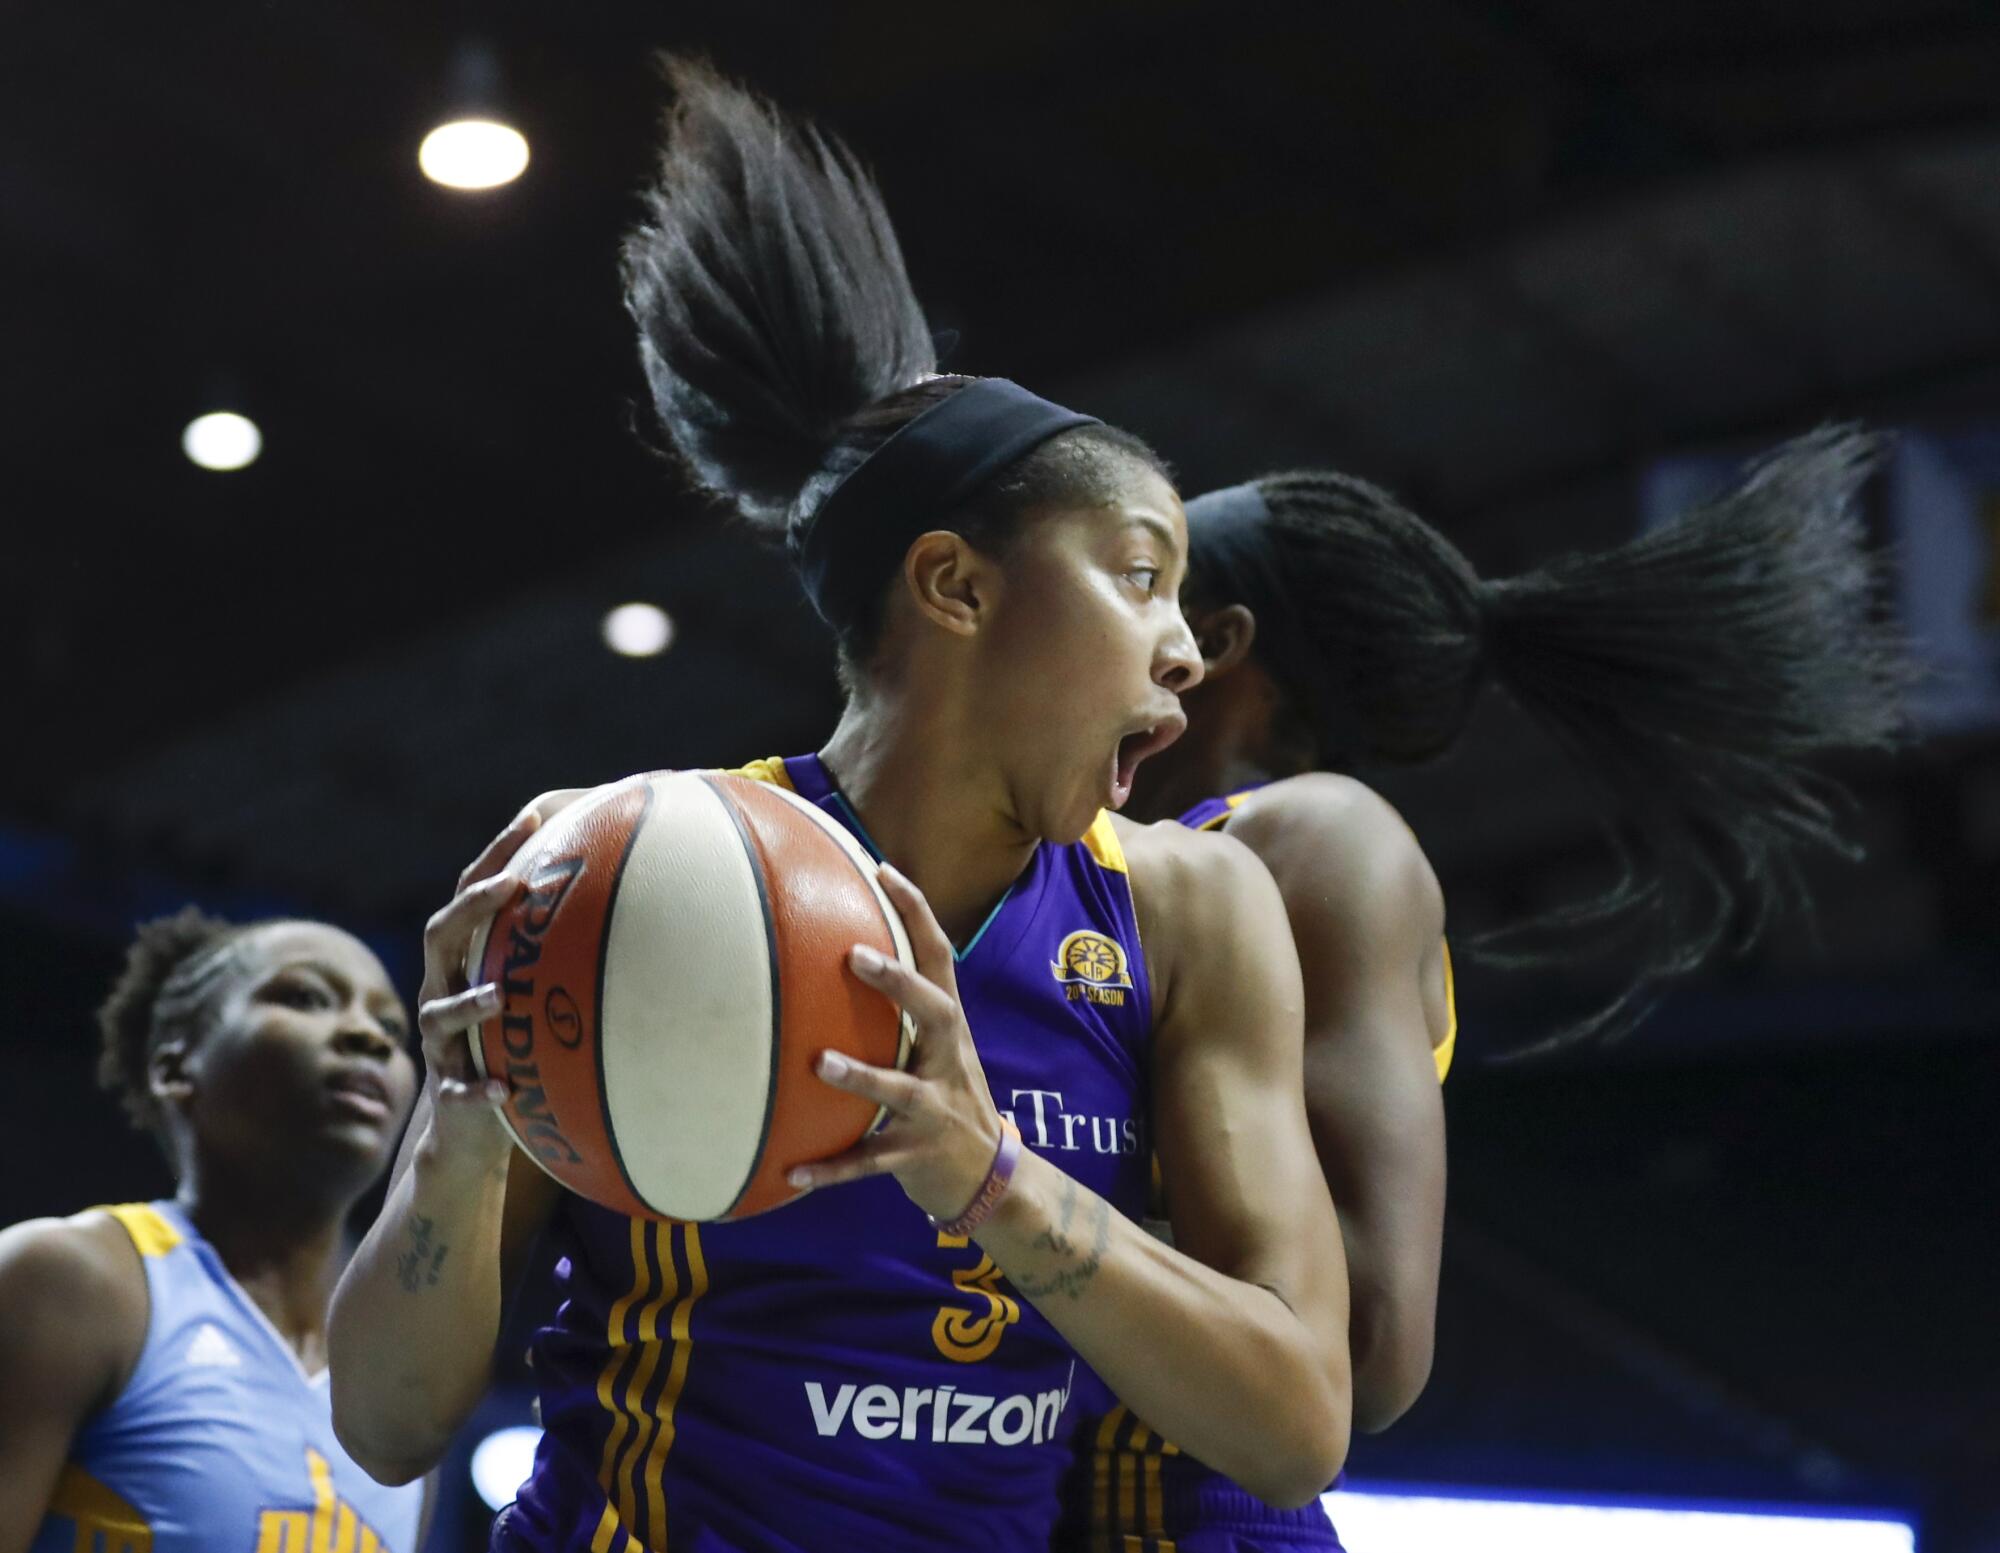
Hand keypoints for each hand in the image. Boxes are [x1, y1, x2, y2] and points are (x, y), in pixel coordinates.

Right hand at [415, 790, 591, 1162]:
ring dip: (467, 1004)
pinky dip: (477, 1089)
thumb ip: (559, 945)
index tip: (533, 818)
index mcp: (462, 959)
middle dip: (471, 908)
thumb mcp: (528, 988)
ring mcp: (440, 1041)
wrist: (468, 1124)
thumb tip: (636, 890)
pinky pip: (457, 1091)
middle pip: (439, 936)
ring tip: (498, 998)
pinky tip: (505, 1089)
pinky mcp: (449, 1090)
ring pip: (439, 1015)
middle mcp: (441, 990)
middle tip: (510, 887)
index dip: (496, 854)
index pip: (469, 894)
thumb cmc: (513, 1038)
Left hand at [789, 865, 1004, 1221]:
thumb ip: (899, 1010)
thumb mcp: (935, 1050)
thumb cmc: (946, 1097)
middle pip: (934, 1011)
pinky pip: (869, 1163)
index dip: (915, 911)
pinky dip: (832, 1169)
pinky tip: (790, 1171)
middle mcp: (947, 1061)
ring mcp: (935, 1110)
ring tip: (819, 1063)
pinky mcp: (917, 1155)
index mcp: (948, 1028)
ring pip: (900, 1091)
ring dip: (861, 1077)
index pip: (939, 958)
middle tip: (855, 956)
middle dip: (899, 983)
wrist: (989, 1176)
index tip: (882, 869)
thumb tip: (836, 947)